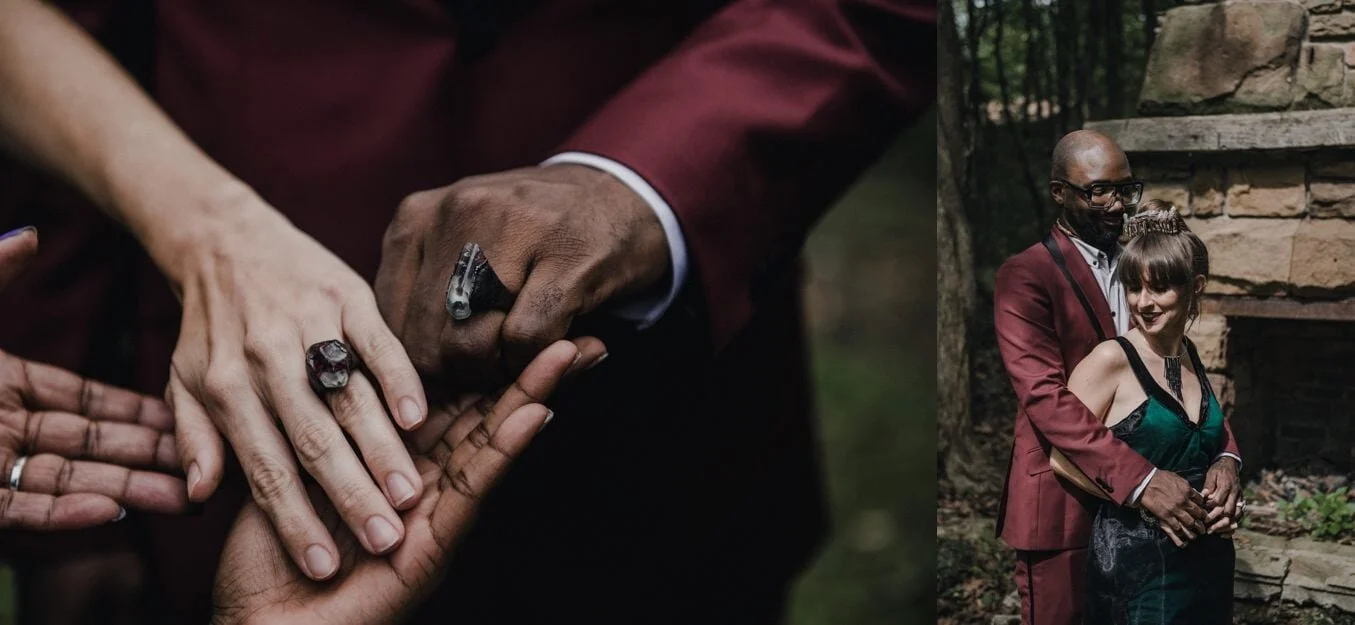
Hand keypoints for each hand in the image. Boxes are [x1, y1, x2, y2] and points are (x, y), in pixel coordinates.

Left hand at [0, 227, 188, 528]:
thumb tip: (31, 235)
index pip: (82, 401)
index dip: (137, 409)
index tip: (186, 414)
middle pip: (88, 447)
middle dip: (149, 458)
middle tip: (208, 465)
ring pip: (64, 484)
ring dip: (123, 492)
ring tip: (180, 497)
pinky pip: (17, 511)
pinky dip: (61, 514)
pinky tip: (109, 511)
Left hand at [165, 196, 428, 580]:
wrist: (224, 237)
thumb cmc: (210, 324)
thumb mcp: (185, 381)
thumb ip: (195, 438)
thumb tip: (199, 496)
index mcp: (226, 387)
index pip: (264, 468)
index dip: (294, 519)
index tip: (323, 565)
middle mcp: (265, 358)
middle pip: (313, 439)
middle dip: (349, 495)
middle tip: (382, 541)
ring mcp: (309, 324)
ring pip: (350, 396)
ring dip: (382, 448)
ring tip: (409, 494)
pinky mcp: (346, 295)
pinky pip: (378, 343)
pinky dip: (399, 380)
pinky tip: (421, 419)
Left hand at [211, 339, 594, 624]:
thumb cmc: (261, 560)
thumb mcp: (289, 469)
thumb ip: (322, 423)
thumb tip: (334, 361)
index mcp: (392, 462)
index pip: (449, 399)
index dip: (486, 358)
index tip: (517, 316)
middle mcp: (423, 484)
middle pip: (486, 415)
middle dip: (532, 373)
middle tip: (577, 333)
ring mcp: (433, 515)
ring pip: (490, 443)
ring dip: (533, 396)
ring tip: (571, 353)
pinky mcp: (433, 548)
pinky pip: (470, 491)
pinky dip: (504, 452)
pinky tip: (534, 416)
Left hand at [376, 165, 666, 386]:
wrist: (620, 193)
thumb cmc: (531, 234)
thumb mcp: (460, 245)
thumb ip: (420, 291)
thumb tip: (390, 369)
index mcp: (418, 216)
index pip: (383, 320)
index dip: (412, 365)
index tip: (446, 372)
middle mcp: (457, 213)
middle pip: (424, 340)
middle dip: (455, 376)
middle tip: (489, 371)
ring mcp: (515, 229)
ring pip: (469, 346)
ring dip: (495, 372)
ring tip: (519, 356)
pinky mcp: (568, 258)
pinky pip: (526, 341)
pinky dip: (536, 360)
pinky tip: (556, 344)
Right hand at [1138, 469, 1206, 546]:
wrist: (1145, 483)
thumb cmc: (1159, 478)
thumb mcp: (1177, 478)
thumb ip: (1186, 486)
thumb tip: (1193, 492)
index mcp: (1187, 491)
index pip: (1200, 500)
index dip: (1202, 505)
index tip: (1202, 509)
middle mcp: (1184, 501)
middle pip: (1198, 513)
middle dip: (1202, 519)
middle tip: (1203, 523)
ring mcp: (1175, 510)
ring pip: (1190, 522)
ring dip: (1194, 527)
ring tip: (1197, 532)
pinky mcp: (1166, 516)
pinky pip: (1177, 526)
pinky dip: (1180, 530)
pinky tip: (1182, 531)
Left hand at [1202, 457, 1240, 533]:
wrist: (1231, 465)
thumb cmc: (1218, 470)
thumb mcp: (1212, 474)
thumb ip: (1209, 486)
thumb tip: (1203, 495)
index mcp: (1227, 486)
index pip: (1219, 501)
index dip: (1210, 507)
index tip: (1201, 512)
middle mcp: (1235, 494)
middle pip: (1228, 511)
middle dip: (1217, 519)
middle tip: (1206, 525)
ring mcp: (1239, 499)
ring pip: (1235, 516)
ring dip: (1225, 525)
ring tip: (1213, 531)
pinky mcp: (1241, 503)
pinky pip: (1239, 517)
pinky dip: (1232, 527)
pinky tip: (1223, 533)